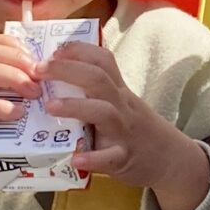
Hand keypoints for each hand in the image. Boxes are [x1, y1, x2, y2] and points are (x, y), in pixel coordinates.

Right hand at [0, 32, 39, 209]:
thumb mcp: (10, 103)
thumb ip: (24, 87)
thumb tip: (58, 75)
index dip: (19, 46)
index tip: (39, 61)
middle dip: (19, 58)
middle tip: (40, 77)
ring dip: (14, 78)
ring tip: (34, 94)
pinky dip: (2, 108)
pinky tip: (19, 114)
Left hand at [38, 36, 209, 209]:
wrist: (171, 159)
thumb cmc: (137, 129)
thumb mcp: (121, 103)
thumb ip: (96, 92)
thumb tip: (55, 79)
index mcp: (118, 90)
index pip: (102, 59)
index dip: (77, 50)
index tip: (52, 51)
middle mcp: (121, 106)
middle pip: (98, 79)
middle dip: (67, 70)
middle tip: (38, 70)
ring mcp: (124, 131)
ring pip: (104, 112)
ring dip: (75, 106)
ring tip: (50, 107)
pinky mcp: (124, 158)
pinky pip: (109, 157)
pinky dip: (92, 158)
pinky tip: (75, 158)